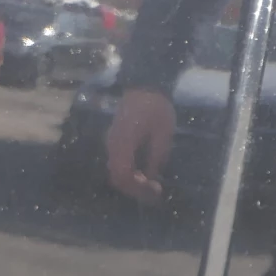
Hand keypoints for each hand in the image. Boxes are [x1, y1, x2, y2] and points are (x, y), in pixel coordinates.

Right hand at [106, 88, 175, 203]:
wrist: (145, 83)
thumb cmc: (156, 107)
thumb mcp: (163, 134)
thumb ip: (156, 157)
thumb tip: (152, 178)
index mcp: (124, 143)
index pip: (123, 175)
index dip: (137, 188)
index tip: (154, 191)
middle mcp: (113, 144)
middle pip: (116, 176)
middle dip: (134, 188)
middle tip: (154, 192)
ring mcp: (112, 141)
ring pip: (116, 170)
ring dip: (131, 181)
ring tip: (151, 184)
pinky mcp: (115, 138)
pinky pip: (118, 161)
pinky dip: (129, 171)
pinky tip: (144, 173)